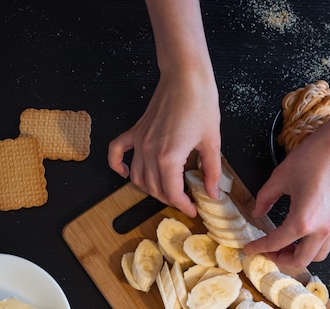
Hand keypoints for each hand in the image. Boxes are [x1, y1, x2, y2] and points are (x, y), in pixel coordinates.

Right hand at [107, 70, 221, 217]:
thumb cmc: (200, 104)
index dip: (183, 206)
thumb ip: (211, 171)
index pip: (172, 193)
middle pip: (154, 189)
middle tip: (184, 201)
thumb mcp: (212, 142)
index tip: (192, 209)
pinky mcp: (136, 130)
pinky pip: (118, 151)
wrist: (186, 77)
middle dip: (170, 200)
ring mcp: (140, 141)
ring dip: (150, 189)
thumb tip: (212, 192)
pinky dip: (117, 165)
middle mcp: (149, 152)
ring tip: (166, 191)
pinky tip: (124, 172)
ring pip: (137, 177)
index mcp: (169, 158)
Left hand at [244, 125, 329, 266]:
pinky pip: (325, 242)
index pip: (277, 243)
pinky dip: (311, 244)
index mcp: (303, 220)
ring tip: (286, 245)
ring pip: (317, 255)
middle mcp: (321, 229)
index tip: (250, 249)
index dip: (260, 248)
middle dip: (281, 259)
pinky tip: (300, 232)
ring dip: (300, 255)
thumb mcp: (280, 177)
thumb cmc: (314, 157)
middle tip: (268, 251)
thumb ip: (265, 198)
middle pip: (301, 260)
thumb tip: (258, 212)